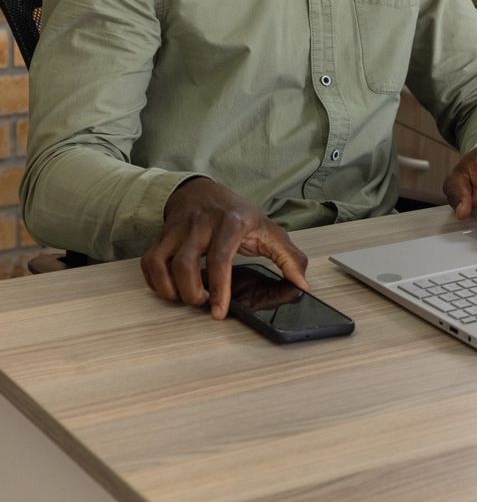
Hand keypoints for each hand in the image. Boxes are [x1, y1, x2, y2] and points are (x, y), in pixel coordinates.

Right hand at [140, 178, 309, 319]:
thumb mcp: (268, 229)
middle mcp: (200, 224)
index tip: (219, 311)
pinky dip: (156, 282)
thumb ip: (289, 257)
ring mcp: (178, 229)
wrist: (203, 190)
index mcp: (230, 223)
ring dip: (172, 290)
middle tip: (205, 304)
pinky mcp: (162, 235)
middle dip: (192, 294)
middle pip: (184, 265)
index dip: (219, 288)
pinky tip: (172, 289)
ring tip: (189, 298)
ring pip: (161, 263)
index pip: (220, 257)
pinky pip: (149, 263)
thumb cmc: (237, 214)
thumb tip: (302, 285)